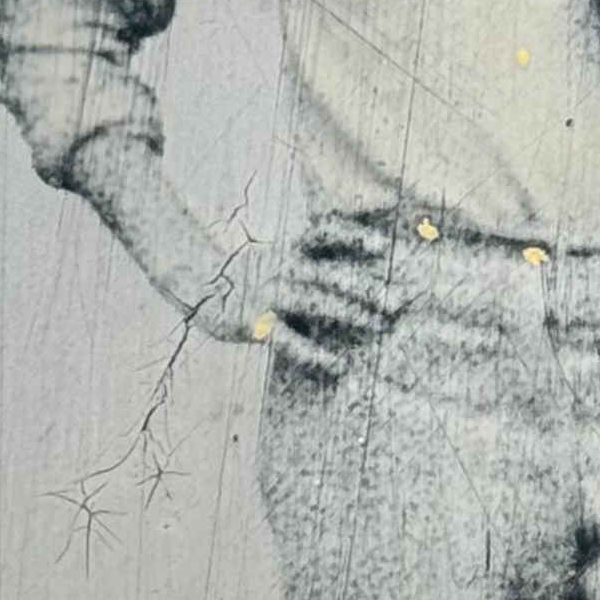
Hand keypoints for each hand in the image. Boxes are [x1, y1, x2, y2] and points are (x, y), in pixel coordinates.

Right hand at [195, 215, 400, 379]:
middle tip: (400, 300)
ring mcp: (270, 293)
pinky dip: (313, 353)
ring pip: (315, 302)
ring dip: (349, 313)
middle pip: (331, 274)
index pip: (328, 234)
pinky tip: (336, 364)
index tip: (384, 246)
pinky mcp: (255, 323)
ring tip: (379, 325)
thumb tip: (369, 263)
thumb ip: (318, 257)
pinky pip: (288, 339)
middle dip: (367, 286)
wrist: (199, 281)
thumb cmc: (253, 272)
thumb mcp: (283, 254)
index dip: (355, 237)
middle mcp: (284, 267)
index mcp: (293, 248)